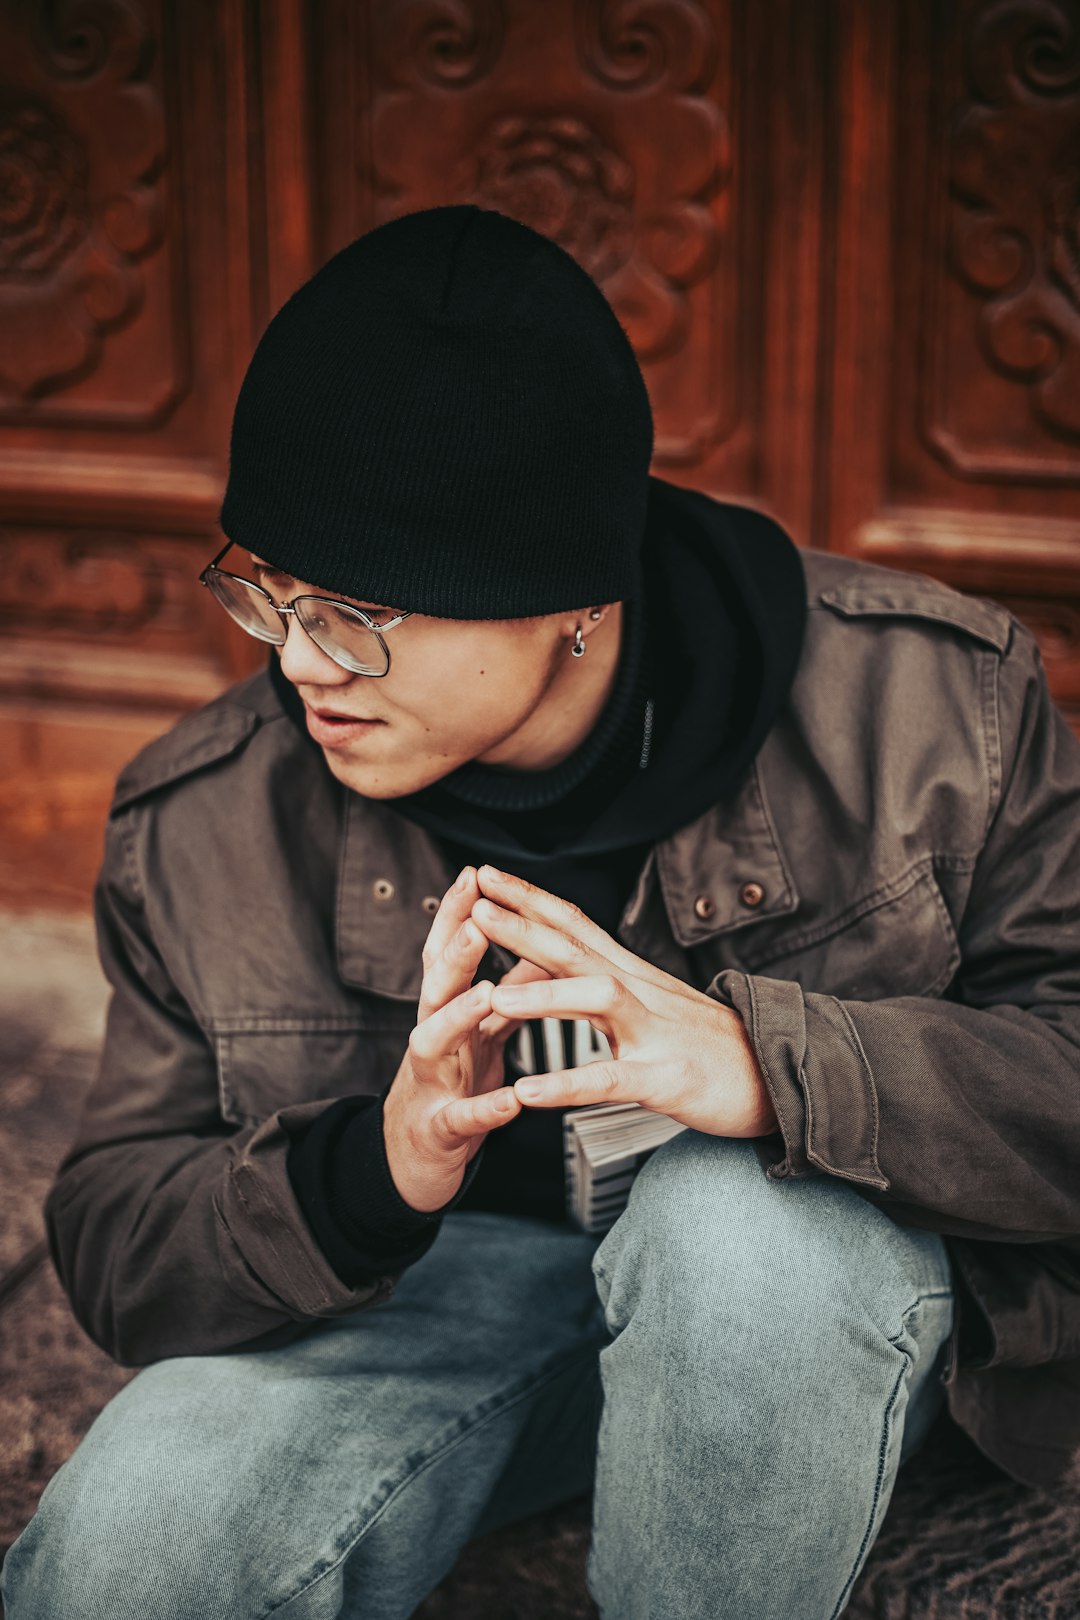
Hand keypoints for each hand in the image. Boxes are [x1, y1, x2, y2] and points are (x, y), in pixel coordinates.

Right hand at [382, 866, 552, 1212]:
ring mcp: (429, 1083)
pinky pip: (462, 1117)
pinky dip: (487, 1108)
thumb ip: (507, 992)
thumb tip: (537, 944)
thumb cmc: (453, 1087)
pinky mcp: (440, 1130)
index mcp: (444, 1013)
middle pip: (434, 987)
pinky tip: (513, 1099)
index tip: (475, 875)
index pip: (446, 955)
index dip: (458, 916)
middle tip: (477, 922)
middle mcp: (429, 1039)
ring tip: (486, 994)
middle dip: (454, 953)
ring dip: (457, 1016)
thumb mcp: (480, 1034)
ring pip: (432, 1042)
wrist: (412, 1162)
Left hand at [468, 865, 779, 1138]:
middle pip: (577, 948)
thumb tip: (567, 963)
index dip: (530, 898)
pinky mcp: (664, 1078)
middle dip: (524, 924)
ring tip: (494, 996)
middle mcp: (641, 992)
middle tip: (474, 903)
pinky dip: (567, 1086)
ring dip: (545, 996)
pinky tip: (529, 1092)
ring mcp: (654, 1032)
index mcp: (632, 975)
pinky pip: (609, 1079)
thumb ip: (611, 983)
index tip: (487, 876)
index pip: (575, 924)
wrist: (781, 1077)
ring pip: (597, 1000)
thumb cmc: (714, 1046)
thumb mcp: (657, 1004)